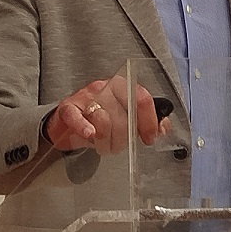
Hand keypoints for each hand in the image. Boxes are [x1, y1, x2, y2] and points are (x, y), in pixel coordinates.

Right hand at [43, 74, 170, 154]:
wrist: (67, 122)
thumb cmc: (98, 118)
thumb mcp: (124, 116)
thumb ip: (145, 121)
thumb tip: (163, 127)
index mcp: (122, 86)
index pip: (141, 98)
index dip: (148, 121)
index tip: (149, 138)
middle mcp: (104, 87)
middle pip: (123, 114)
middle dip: (124, 138)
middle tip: (119, 145)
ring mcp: (85, 97)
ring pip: (103, 119)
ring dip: (106, 141)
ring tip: (104, 145)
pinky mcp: (68, 108)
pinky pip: (77, 117)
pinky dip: (84, 127)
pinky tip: (90, 135)